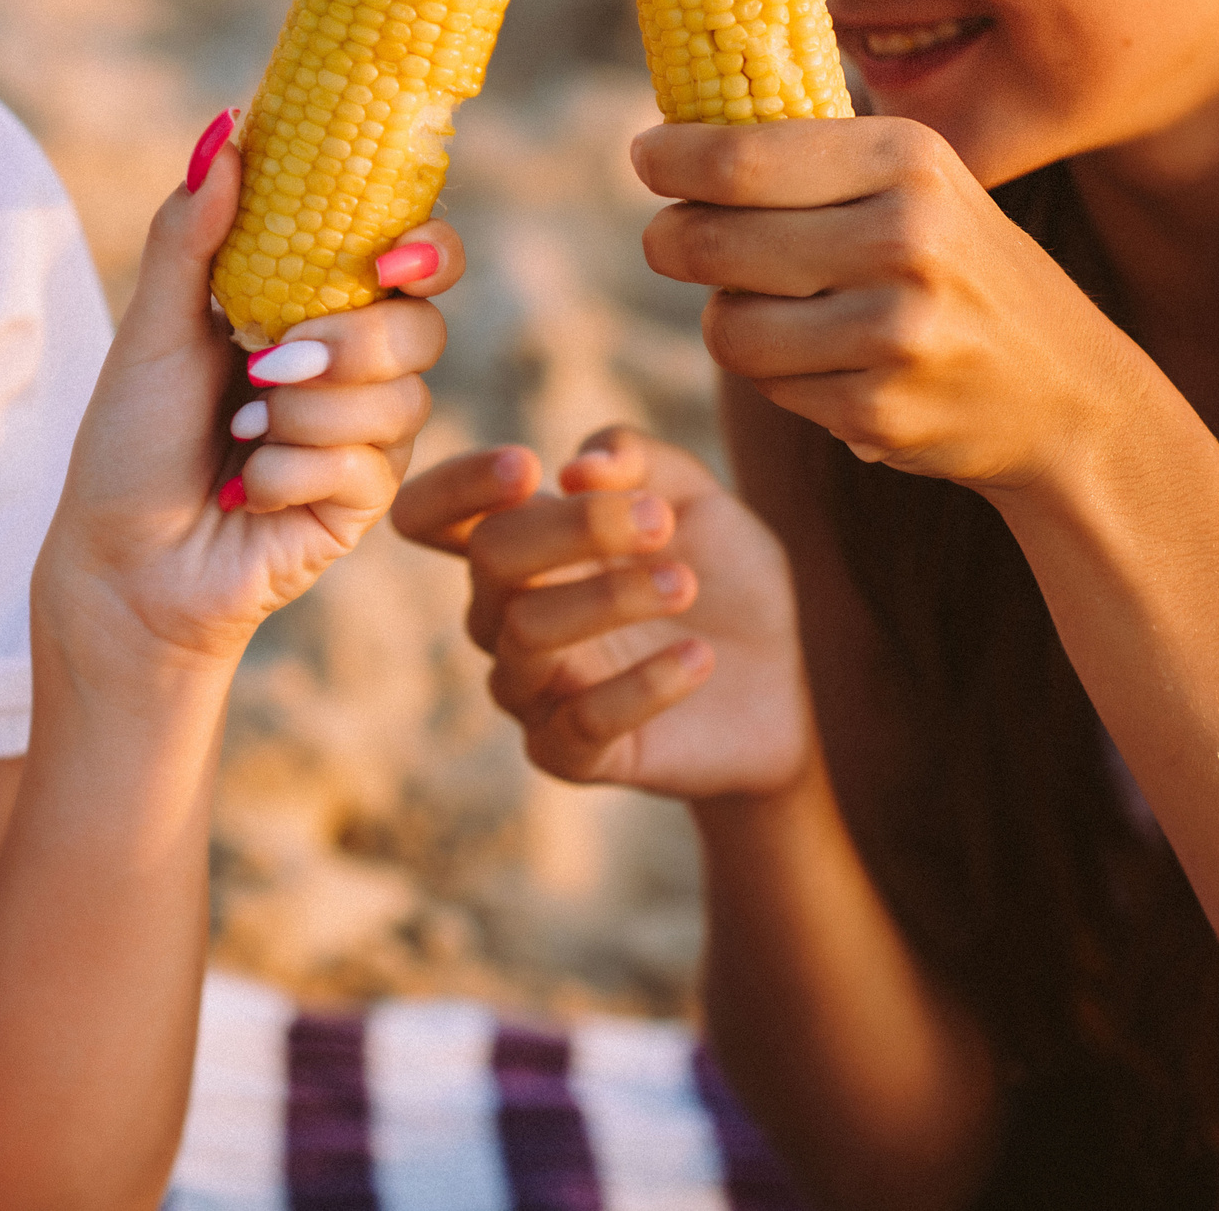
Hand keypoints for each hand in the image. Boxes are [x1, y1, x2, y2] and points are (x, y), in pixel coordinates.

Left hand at [33, 113, 464, 670]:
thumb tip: (223, 129)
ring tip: (241, 433)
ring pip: (399, 401)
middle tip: (273, 359)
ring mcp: (365, 438)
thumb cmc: (132, 443)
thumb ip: (192, 235)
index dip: (426, 247)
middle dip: (353, 342)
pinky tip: (248, 490)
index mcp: (314, 310)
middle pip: (422, 326)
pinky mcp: (363, 504)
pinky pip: (366, 469)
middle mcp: (354, 369)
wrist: (122, 563)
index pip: (408, 258)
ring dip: (304, 417)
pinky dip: (290, 472)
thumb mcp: (153, 329)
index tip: (391, 254)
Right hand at [394, 425, 807, 798]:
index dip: (456, 486)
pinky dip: (641, 686)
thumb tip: (578, 467)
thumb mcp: (697, 499)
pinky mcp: (571, 754)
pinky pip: (580, 723)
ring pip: (528, 634)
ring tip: (685, 585)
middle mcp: (506, 616)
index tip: (528, 465)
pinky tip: (699, 657)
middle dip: (573, 528)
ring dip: (608, 600)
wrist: (787, 682)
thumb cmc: (723, 579)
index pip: (431, 514)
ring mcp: (533, 689)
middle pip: (491, 558)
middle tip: (658, 520)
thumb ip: (641, 462)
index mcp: (521, 547)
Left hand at [634, 117, 1146, 488]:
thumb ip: (812, 156)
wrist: (1068, 393)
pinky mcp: (880, 407)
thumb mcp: (917, 185)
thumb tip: (675, 132)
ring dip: (727, 319)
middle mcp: (905, 237)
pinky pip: (767, 386)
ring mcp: (895, 329)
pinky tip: (826, 363)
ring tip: (768, 309)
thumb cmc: (959, 269)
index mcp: (907, 160)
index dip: (670, 159)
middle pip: (712, 241)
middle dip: (671, 241)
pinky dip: (777, 376)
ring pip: (726, 325)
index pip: (740, 156)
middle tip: (670, 239)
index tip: (647, 157)